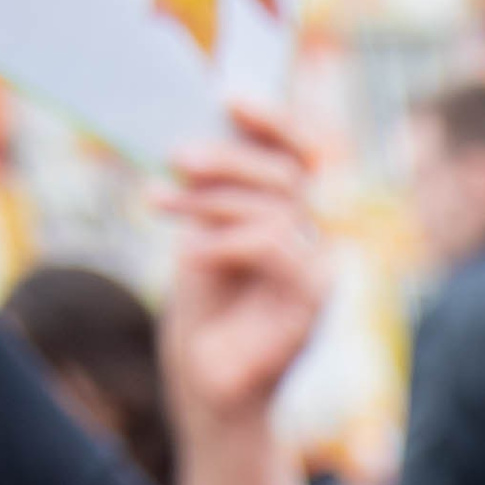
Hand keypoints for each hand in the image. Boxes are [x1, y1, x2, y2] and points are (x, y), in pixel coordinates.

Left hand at [153, 103, 326, 431]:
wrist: (207, 383)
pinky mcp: (312, 305)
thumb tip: (211, 124)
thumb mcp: (208, 229)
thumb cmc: (206, 308)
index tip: (228, 100)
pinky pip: (275, 245)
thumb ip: (223, 184)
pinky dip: (224, 241)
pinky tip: (189, 255)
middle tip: (176, 158)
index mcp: (303, 216)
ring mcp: (324, 274)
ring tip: (160, 204)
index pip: (310, 151)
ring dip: (211, 199)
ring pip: (280, 205)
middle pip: (289, 172)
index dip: (276, 120)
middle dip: (227, 159)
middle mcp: (323, 241)